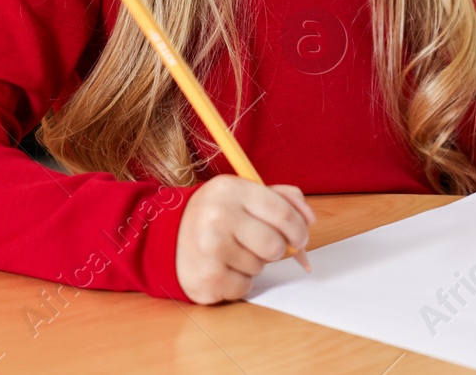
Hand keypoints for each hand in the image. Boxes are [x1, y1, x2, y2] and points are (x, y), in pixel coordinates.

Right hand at [176, 177, 315, 303]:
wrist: (166, 237)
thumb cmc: (215, 215)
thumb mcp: (244, 193)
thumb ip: (282, 198)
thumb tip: (309, 219)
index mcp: (231, 190)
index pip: (283, 213)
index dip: (299, 230)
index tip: (300, 238)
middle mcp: (218, 217)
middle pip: (275, 245)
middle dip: (276, 249)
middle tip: (264, 246)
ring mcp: (209, 249)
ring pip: (260, 267)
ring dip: (254, 263)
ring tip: (233, 252)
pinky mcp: (206, 278)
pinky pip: (245, 286)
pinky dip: (240, 281)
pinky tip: (224, 267)